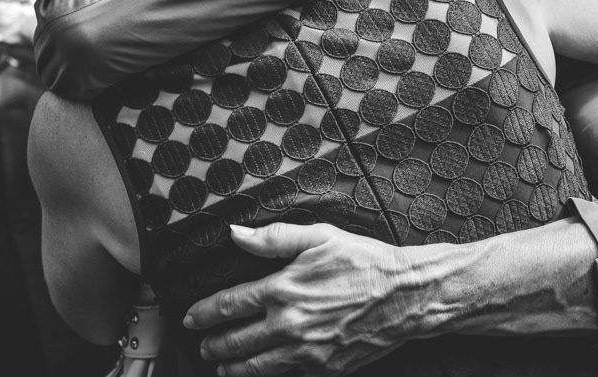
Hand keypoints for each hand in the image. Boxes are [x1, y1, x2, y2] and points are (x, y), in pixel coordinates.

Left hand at [184, 223, 422, 376]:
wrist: (405, 296)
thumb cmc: (365, 262)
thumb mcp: (319, 236)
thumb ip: (273, 237)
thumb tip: (236, 234)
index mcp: (284, 289)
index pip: (230, 305)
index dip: (205, 313)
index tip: (191, 317)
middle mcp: (290, 324)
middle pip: (236, 341)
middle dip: (214, 344)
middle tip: (201, 344)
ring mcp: (306, 351)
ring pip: (256, 366)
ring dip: (233, 367)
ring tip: (221, 366)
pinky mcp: (324, 368)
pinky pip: (286, 375)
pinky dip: (266, 376)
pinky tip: (261, 373)